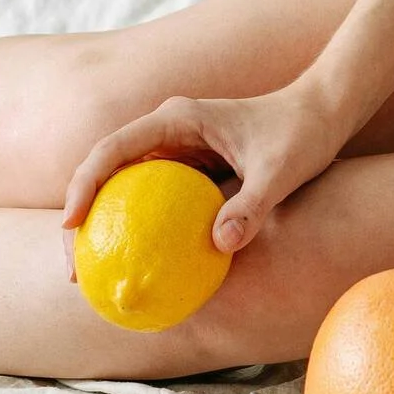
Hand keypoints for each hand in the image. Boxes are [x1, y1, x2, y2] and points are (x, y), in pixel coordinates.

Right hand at [59, 82, 344, 278]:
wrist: (322, 113)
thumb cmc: (301, 133)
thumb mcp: (280, 171)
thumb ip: (251, 205)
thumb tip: (219, 245)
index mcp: (176, 119)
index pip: (113, 148)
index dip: (84, 184)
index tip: (71, 225)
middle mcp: (166, 131)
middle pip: (104, 171)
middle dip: (79, 215)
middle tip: (73, 272)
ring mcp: (174, 150)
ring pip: (120, 188)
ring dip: (101, 227)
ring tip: (90, 280)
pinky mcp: (186, 169)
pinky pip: (148, 201)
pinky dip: (134, 231)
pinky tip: (136, 271)